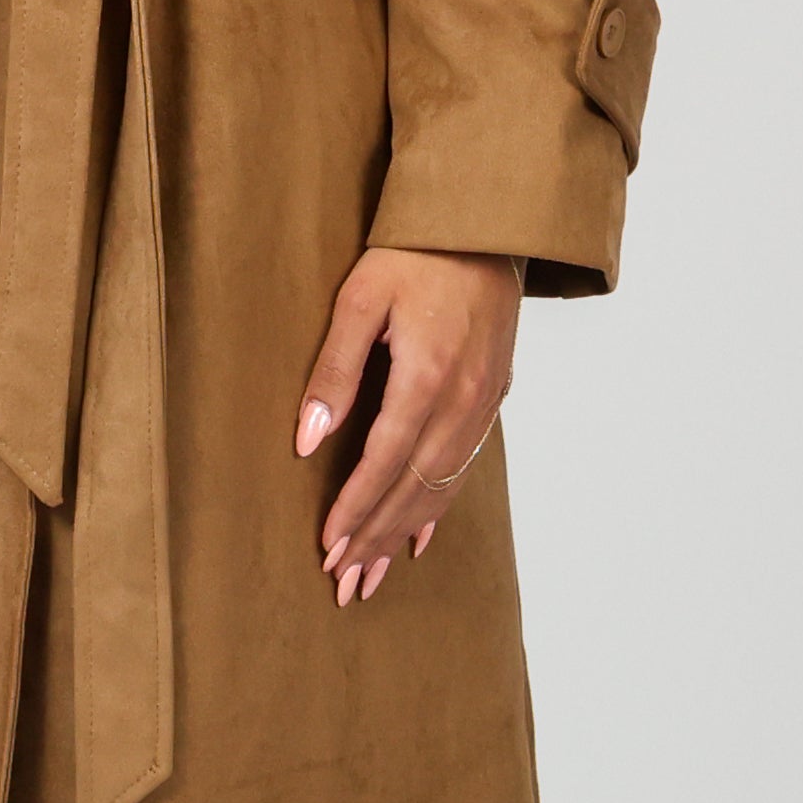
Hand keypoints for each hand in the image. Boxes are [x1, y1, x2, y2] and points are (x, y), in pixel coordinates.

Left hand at [294, 247, 520, 605]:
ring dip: (404, 530)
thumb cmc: (414, 251)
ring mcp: (486, 401)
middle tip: (344, 581)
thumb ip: (333, 372)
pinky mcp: (494, 395)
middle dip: (376, 536)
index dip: (355, 508)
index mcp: (428, 374)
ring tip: (372, 573)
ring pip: (443, 483)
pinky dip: (440, 504)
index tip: (328, 546)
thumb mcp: (358, 299)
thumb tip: (308, 442)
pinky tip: (418, 535)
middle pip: (416, 486)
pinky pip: (466, 465)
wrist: (485, 221)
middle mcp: (464, 398)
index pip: (385, 461)